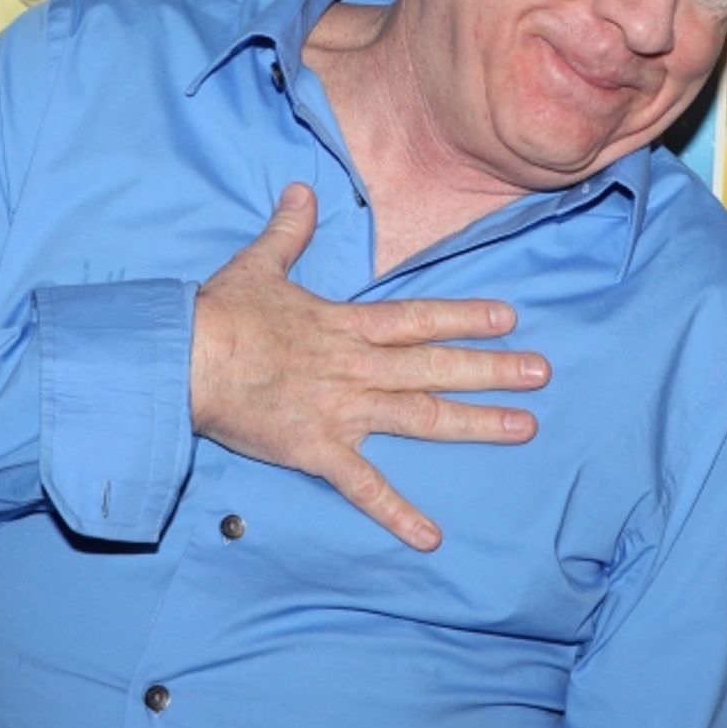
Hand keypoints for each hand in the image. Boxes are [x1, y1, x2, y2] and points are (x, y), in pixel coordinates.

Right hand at [190, 183, 548, 551]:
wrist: (184, 361)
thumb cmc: (221, 315)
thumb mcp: (260, 264)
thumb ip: (290, 230)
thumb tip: (303, 190)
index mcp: (345, 325)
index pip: (417, 319)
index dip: (464, 317)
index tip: (508, 318)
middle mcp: (357, 367)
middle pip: (435, 367)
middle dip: (492, 369)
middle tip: (541, 373)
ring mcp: (343, 410)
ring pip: (421, 417)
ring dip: (475, 423)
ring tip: (525, 426)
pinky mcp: (318, 450)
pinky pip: (364, 487)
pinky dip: (397, 513)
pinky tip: (432, 537)